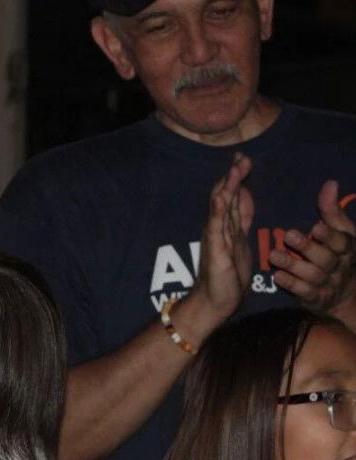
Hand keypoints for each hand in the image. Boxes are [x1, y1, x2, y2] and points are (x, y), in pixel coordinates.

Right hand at [192, 153, 254, 319]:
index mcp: (227, 224)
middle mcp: (218, 227)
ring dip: (228, 186)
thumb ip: (241, 216)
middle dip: (233, 175)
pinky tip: (221, 197)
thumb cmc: (227, 274)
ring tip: (234, 169)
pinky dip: (218, 210)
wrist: (214, 301)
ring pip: (221, 206)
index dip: (237, 176)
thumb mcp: (240, 239)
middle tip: (240, 156)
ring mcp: (215, 236)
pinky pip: (216, 226)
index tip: (242, 158)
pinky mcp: (215, 249)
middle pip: (225, 194)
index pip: (232, 194)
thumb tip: (245, 193)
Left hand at [270, 180, 355, 320]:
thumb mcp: (340, 232)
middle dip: (307, 247)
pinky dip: (292, 284)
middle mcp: (339, 266)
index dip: (329, 235)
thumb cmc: (337, 255)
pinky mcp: (316, 298)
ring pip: (312, 275)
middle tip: (288, 235)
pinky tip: (277, 276)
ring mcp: (328, 284)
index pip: (341, 241)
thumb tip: (330, 183)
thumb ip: (332, 210)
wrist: (344, 295)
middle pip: (325, 258)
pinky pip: (305, 292)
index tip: (315, 226)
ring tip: (273, 255)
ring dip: (293, 265)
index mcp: (346, 248)